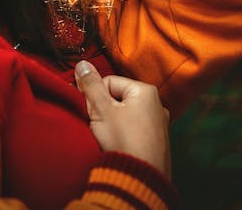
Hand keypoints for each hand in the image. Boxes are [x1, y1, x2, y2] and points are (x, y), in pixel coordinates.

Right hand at [74, 60, 171, 178]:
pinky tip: (119, 147)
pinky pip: (134, 132)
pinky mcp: (157, 143)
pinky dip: (124, 137)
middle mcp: (157, 105)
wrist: (140, 179)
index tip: (93, 113)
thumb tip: (82, 63)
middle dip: (104, 111)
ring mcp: (159, 125)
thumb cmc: (122, 140)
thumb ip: (90, 85)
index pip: (109, 82)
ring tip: (109, 139)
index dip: (95, 97)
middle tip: (100, 127)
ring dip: (113, 124)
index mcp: (145, 91)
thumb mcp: (101, 109)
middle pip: (117, 99)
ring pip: (125, 116)